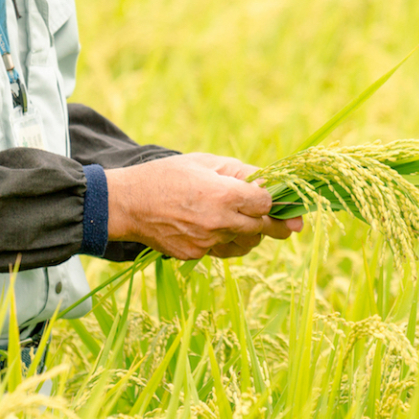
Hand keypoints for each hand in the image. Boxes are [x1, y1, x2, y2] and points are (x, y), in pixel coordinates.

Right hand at [104, 153, 302, 259]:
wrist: (126, 204)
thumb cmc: (166, 176)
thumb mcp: (205, 162)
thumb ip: (240, 173)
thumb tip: (271, 185)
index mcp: (223, 195)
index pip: (266, 203)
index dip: (276, 200)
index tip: (282, 200)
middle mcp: (218, 222)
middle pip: (263, 228)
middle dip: (278, 224)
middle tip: (292, 224)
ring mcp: (206, 242)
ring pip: (246, 244)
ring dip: (252, 234)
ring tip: (249, 222)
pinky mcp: (195, 255)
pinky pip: (222, 250)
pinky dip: (227, 241)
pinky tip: (220, 228)